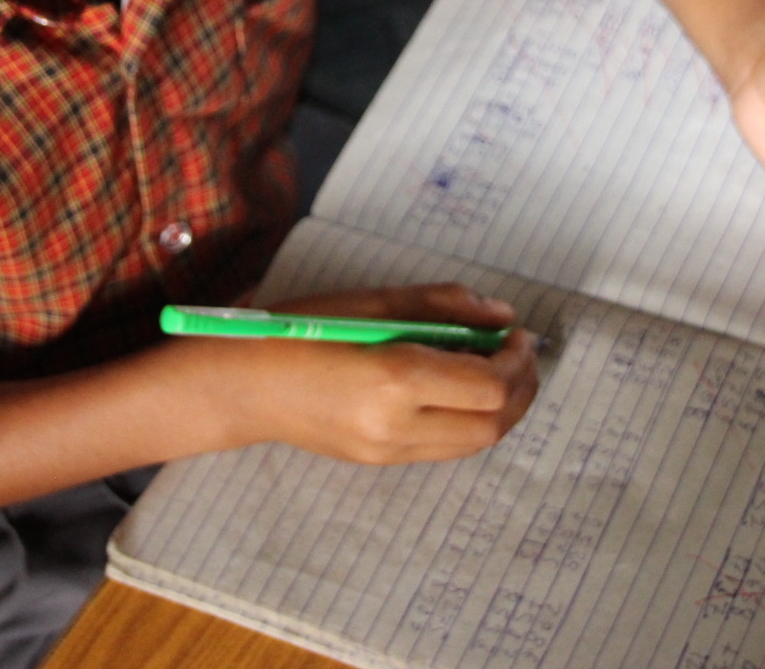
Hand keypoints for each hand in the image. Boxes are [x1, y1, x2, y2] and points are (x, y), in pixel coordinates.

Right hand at [199, 284, 538, 463]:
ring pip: (474, 444)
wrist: (243, 386)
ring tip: (497, 371)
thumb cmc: (300, 330)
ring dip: (501, 410)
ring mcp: (388, 452)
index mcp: (394, 379)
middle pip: (492, 424)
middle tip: (519, 354)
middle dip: (521, 389)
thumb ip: (442, 305)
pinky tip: (459, 390)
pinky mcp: (381, 462)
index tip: (518, 334)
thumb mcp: (371, 302)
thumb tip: (501, 315)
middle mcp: (396, 426)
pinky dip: (469, 421)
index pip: (488, 386)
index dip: (516, 360)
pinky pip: (446, 448)